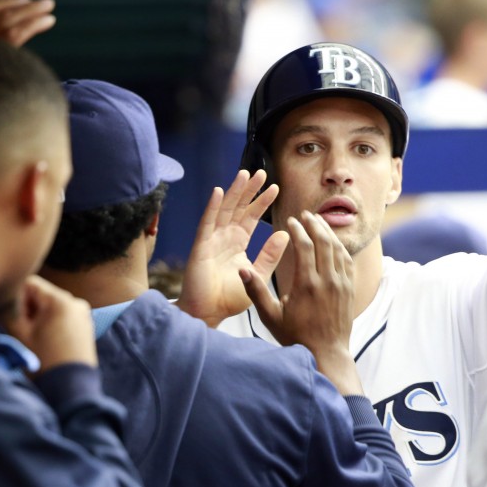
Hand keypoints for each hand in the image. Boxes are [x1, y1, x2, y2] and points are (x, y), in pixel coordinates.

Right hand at [0, 275, 97, 372]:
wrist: (70, 388)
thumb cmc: (44, 362)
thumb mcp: (19, 335)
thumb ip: (7, 313)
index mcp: (60, 299)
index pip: (29, 283)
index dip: (15, 298)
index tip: (12, 319)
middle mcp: (75, 302)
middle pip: (40, 295)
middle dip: (27, 310)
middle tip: (22, 332)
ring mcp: (83, 315)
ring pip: (50, 307)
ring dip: (37, 318)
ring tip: (35, 340)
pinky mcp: (85, 327)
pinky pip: (62, 317)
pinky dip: (50, 325)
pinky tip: (46, 343)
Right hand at [175, 170, 289, 326]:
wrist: (209, 314)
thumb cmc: (230, 298)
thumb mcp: (258, 275)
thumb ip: (270, 255)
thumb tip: (285, 234)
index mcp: (237, 243)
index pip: (251, 217)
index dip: (262, 202)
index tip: (276, 188)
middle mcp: (224, 237)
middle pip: (238, 208)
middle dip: (249, 190)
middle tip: (261, 172)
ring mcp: (211, 240)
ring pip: (224, 210)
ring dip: (234, 192)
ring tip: (244, 174)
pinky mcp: (201, 247)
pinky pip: (207, 223)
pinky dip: (212, 207)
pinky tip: (219, 192)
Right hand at [241, 211, 361, 394]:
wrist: (326, 354)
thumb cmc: (295, 337)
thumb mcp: (270, 316)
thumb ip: (256, 291)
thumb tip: (242, 270)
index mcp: (306, 285)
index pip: (304, 246)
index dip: (298, 229)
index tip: (291, 220)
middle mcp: (327, 281)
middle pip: (323, 242)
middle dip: (314, 224)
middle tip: (305, 214)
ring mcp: (341, 285)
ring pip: (338, 249)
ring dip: (328, 232)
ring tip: (319, 222)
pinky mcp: (349, 290)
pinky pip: (347, 262)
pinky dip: (340, 247)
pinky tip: (333, 242)